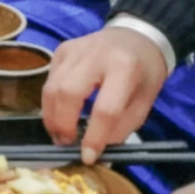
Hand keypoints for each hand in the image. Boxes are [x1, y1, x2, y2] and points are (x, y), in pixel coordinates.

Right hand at [43, 23, 170, 160]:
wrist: (138, 36)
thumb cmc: (144, 73)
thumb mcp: (144, 103)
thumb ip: (121, 128)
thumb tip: (96, 152)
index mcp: (125, 68)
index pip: (105, 108)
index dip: (94, 137)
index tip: (87, 157)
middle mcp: (96, 54)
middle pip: (68, 93)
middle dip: (63, 124)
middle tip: (66, 144)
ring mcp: (75, 49)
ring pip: (52, 87)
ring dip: (51, 116)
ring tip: (59, 135)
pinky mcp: (62, 49)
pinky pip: (49, 79)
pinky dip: (50, 101)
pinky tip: (59, 112)